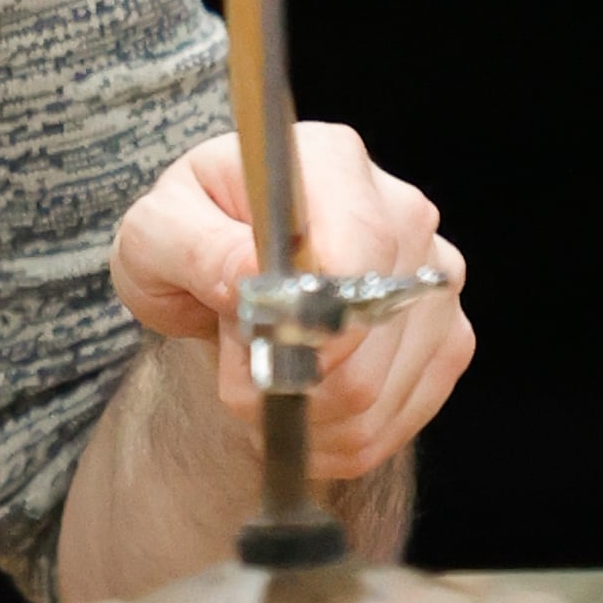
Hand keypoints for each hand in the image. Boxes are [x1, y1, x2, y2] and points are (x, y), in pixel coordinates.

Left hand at [111, 127, 475, 484]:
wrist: (221, 266)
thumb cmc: (190, 238)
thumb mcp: (156, 234)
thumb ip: (195, 247)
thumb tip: (254, 272)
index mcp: (333, 165)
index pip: (355, 254)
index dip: (311, 321)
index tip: (260, 345)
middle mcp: (402, 213)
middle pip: (367, 337)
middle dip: (287, 376)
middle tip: (236, 366)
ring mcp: (434, 278)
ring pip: (377, 394)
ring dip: (302, 415)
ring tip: (263, 380)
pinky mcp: (445, 338)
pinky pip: (394, 423)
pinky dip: (335, 438)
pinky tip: (301, 407)